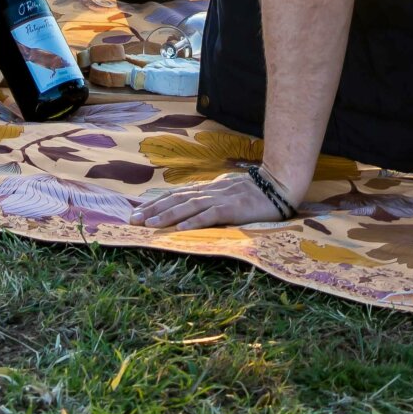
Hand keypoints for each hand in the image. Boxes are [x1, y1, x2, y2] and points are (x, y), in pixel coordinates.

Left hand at [136, 170, 287, 230]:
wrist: (279, 184)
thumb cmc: (254, 190)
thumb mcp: (227, 190)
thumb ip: (211, 197)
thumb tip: (191, 204)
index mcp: (208, 188)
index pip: (176, 195)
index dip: (156, 203)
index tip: (137, 212)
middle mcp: (210, 191)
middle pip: (176, 199)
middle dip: (153, 210)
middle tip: (133, 220)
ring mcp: (220, 198)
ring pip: (188, 207)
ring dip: (167, 216)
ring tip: (150, 224)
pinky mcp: (232, 208)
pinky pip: (210, 216)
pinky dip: (194, 222)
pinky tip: (180, 229)